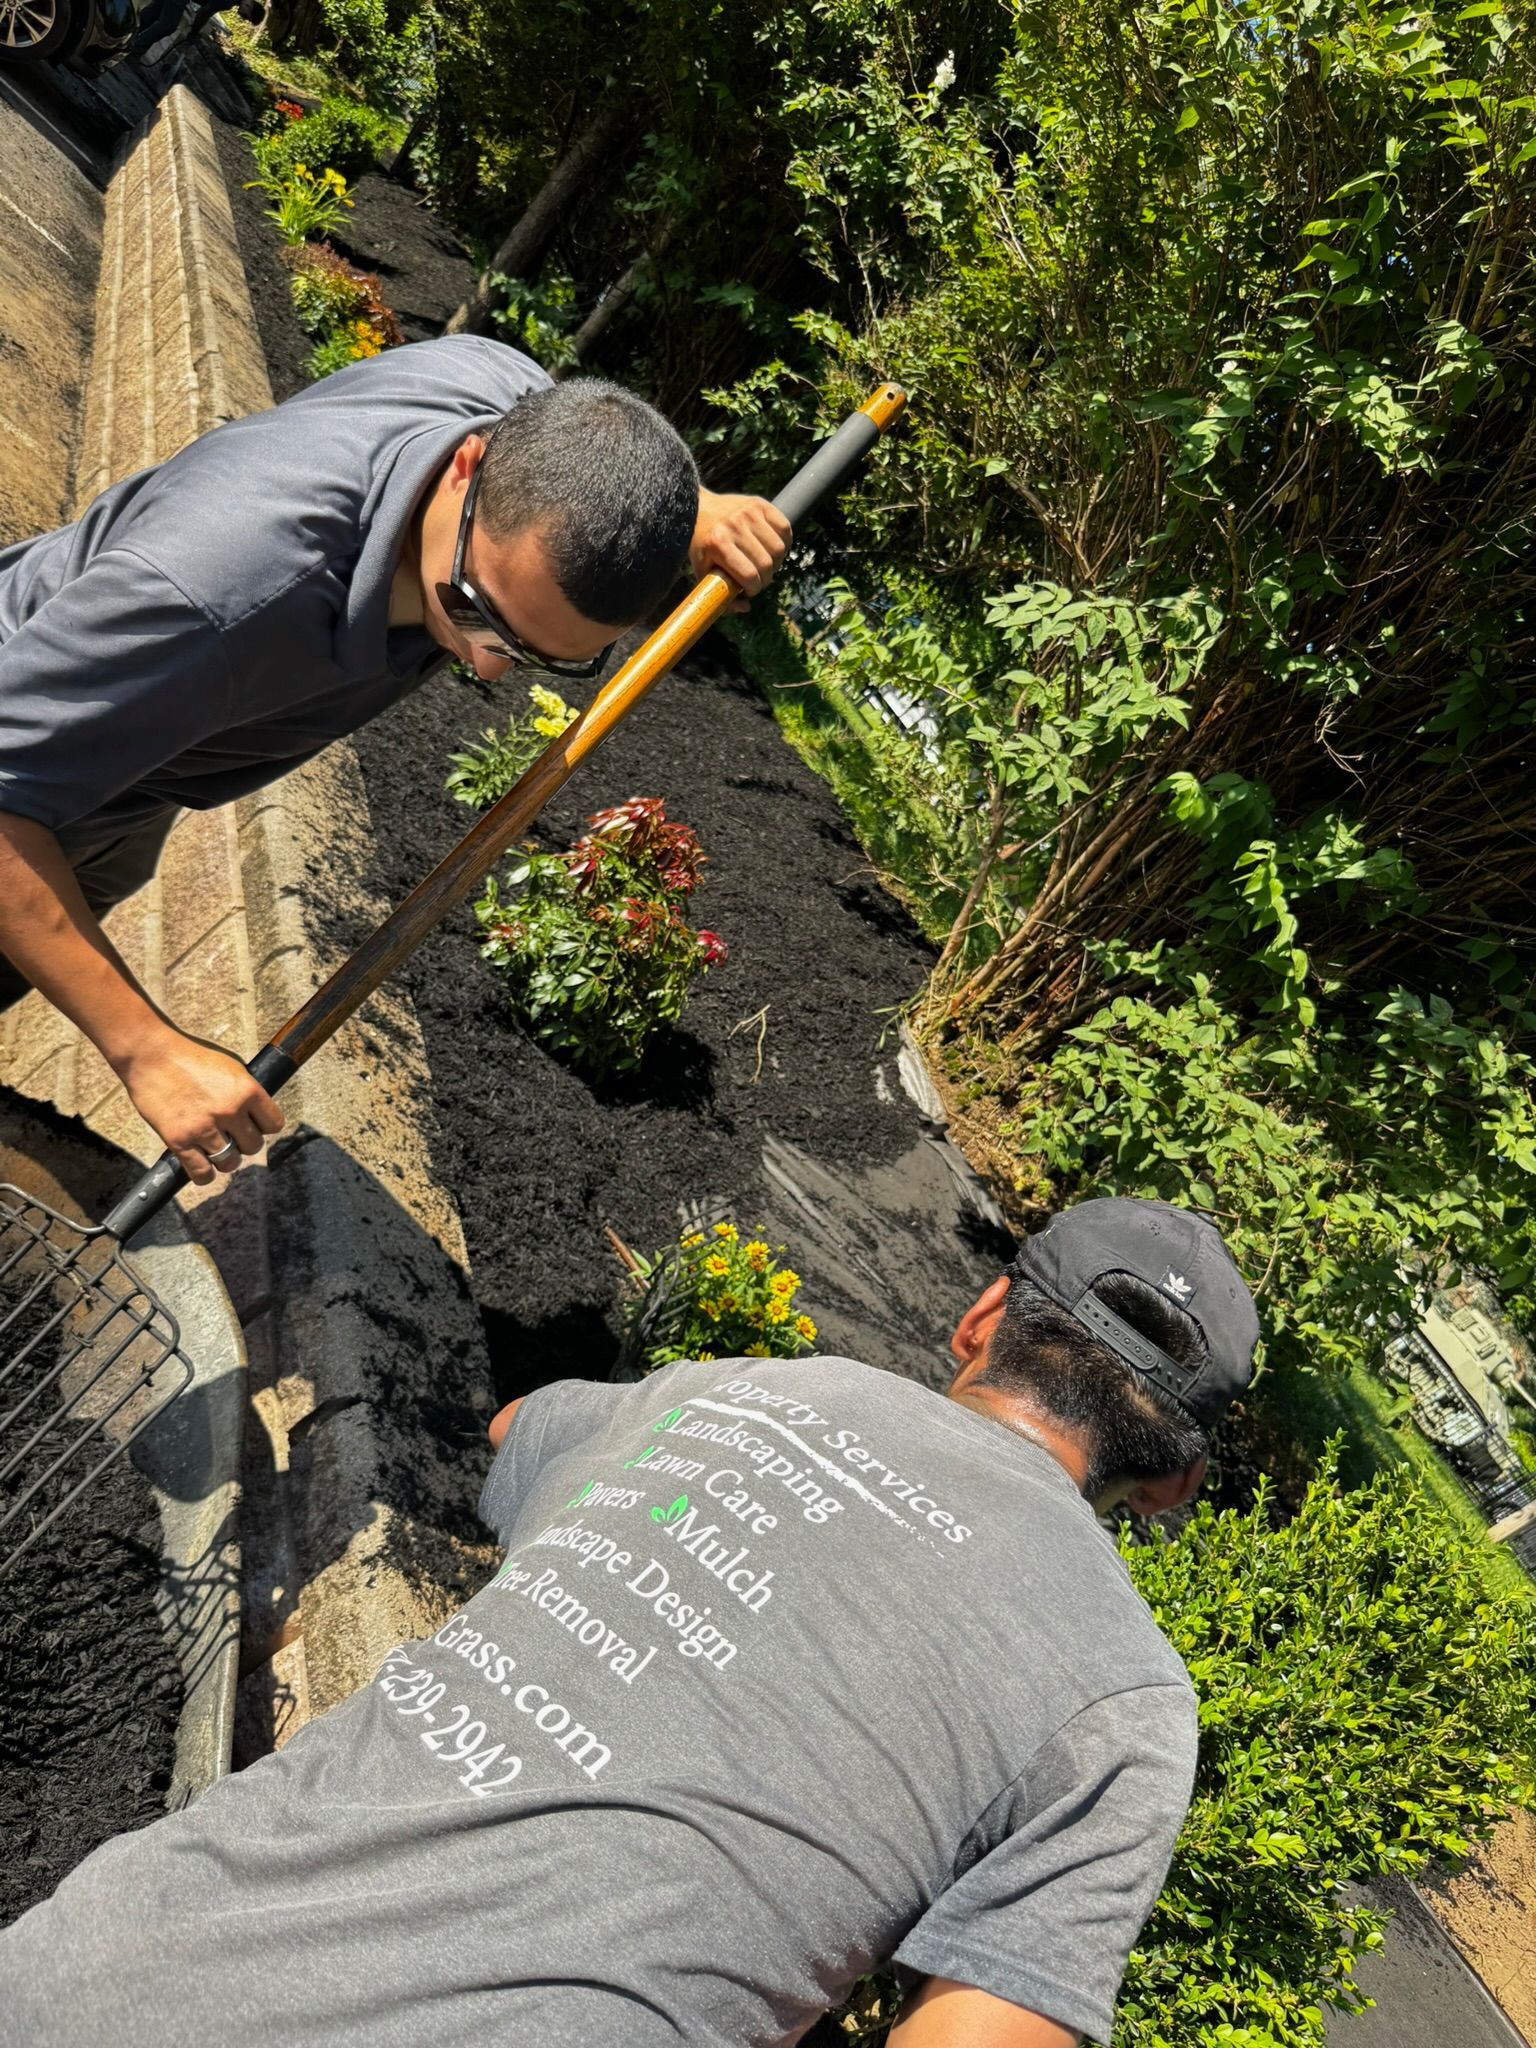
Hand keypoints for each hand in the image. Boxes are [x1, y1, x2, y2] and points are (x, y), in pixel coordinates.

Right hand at [116, 1027, 285, 1185]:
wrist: (150, 1055)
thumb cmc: (189, 1057)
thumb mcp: (230, 1066)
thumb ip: (245, 1092)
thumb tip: (258, 1113)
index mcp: (246, 1090)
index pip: (273, 1124)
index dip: (264, 1126)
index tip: (253, 1125)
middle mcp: (229, 1110)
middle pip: (253, 1146)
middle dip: (243, 1142)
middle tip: (230, 1135)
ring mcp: (204, 1127)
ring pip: (230, 1162)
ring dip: (225, 1159)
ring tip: (216, 1149)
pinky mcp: (179, 1140)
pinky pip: (202, 1173)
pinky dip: (204, 1174)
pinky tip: (202, 1165)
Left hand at [690, 490, 791, 608]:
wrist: (698, 509)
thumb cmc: (702, 547)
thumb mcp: (703, 573)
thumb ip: (721, 596)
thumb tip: (746, 607)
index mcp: (717, 544)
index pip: (749, 576)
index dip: (753, 589)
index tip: (748, 589)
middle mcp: (734, 526)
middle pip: (766, 564)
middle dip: (765, 579)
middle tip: (757, 578)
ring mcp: (748, 513)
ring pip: (779, 549)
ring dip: (776, 562)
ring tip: (765, 564)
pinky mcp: (760, 504)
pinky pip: (785, 528)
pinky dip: (784, 543)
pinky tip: (772, 548)